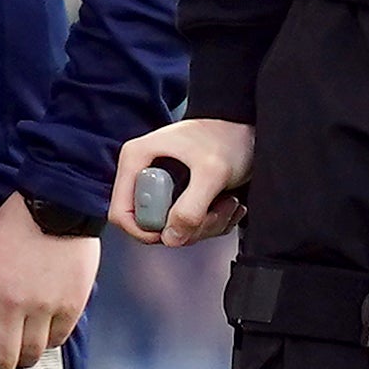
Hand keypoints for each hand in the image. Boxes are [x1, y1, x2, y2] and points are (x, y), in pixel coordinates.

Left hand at [0, 194, 101, 368]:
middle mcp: (11, 304)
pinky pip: (58, 339)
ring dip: (25, 360)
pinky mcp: (70, 305)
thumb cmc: (11, 226)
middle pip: (2, 359)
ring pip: (32, 354)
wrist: (57, 205)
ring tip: (22, 358)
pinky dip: (50, 341)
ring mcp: (43, 307)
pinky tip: (45, 334)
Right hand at [110, 117, 253, 246]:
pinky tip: (225, 203)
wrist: (248, 131)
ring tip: (225, 202)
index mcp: (136, 159)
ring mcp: (161, 187)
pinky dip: (211, 222)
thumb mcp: (212, 173)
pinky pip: (187, 225)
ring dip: (205, 225)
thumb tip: (171, 237)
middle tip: (213, 210)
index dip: (145, 230)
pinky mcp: (178, 196)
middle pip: (150, 225)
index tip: (177, 228)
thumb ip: (191, 208)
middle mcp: (143, 173)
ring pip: (172, 229)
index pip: (121, 212)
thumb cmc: (228, 137)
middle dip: (186, 227)